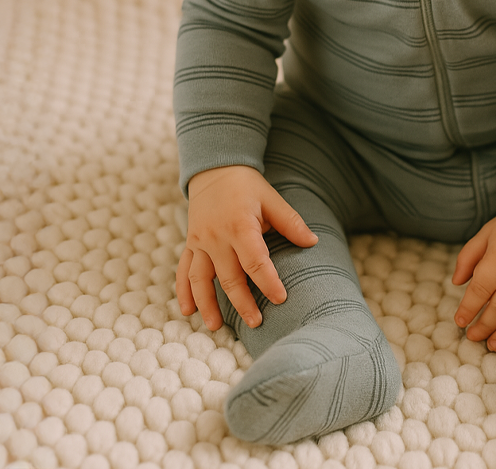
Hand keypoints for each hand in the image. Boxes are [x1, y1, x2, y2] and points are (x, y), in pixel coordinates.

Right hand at [176, 165, 317, 331]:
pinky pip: (183, 270)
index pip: (255, 261)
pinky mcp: (190, 243)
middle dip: (242, 302)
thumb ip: (290, 222)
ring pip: (201, 279)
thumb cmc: (247, 186)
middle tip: (257, 323)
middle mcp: (216, 237)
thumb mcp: (271, 199)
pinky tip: (187, 310)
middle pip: (229, 276)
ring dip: (208, 304)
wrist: (215, 168)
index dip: (268, 282)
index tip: (280, 298)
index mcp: (240, 226)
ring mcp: (200, 241)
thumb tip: (313, 242)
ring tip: (217, 327)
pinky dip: (183, 291)